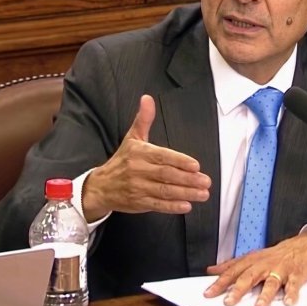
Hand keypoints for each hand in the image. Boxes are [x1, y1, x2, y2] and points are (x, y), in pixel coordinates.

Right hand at [82, 95, 210, 220]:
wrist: (101, 186)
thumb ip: (143, 119)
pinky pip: (157, 204)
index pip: (162, 156)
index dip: (179, 161)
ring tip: (203, 193)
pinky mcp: (139, 202)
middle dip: (188, 179)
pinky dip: (172, 206)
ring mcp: (138, 188)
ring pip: (165, 191)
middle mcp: (138, 170)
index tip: (196, 165)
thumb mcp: (132, 137)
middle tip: (206, 181)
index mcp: (139, 153)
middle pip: (166, 175)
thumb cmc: (122, 160)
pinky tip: (186, 206)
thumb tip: (147, 98)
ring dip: (185, 193)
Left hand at [204, 228, 306, 305]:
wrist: (304, 245)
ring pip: (272, 281)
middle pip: (249, 276)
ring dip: (265, 294)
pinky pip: (294, 284)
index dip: (220, 282)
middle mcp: (265, 264)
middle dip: (238, 289)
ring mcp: (281, 269)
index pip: (233, 271)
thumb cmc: (276, 254)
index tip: (209, 293)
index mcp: (253, 260)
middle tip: (228, 301)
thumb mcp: (253, 257)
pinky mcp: (296, 274)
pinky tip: (288, 302)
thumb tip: (212, 270)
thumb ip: (232, 265)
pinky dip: (291, 293)